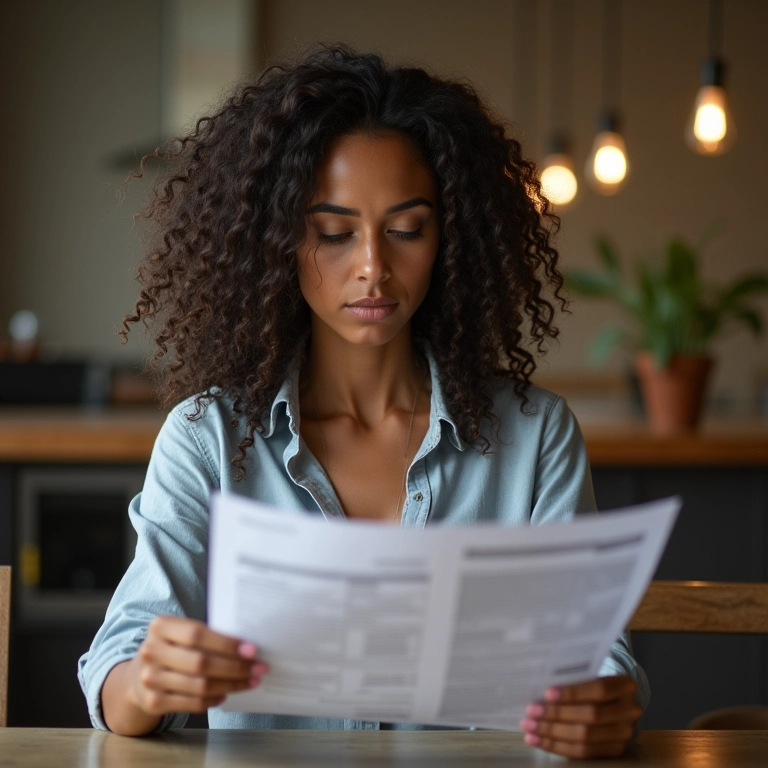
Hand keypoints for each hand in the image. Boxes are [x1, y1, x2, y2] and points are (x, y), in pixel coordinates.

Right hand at [128, 615, 267, 715]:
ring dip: (231, 685)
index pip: (197, 635)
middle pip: (201, 663)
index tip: (252, 650)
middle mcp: (151, 651)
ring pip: (200, 686)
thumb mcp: (180, 633)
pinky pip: (192, 703)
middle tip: (259, 668)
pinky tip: (226, 694)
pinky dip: (213, 700)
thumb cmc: (172, 649)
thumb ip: (206, 636)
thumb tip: (246, 647)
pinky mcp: (153, 701)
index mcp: (161, 626)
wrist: (137, 676)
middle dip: (236, 667)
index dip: (226, 644)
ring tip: (250, 681)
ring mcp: (150, 678)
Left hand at [519, 675, 641, 758]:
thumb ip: (572, 678)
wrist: (613, 700)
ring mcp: (625, 734)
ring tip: (529, 727)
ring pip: (584, 737)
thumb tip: (538, 685)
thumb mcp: (589, 673)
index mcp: (626, 685)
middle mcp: (630, 711)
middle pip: (590, 716)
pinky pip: (582, 752)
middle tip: (531, 711)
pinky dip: (556, 746)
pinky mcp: (615, 750)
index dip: (573, 693)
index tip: (546, 693)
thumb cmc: (592, 682)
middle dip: (556, 714)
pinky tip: (537, 740)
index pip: (599, 689)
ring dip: (552, 733)